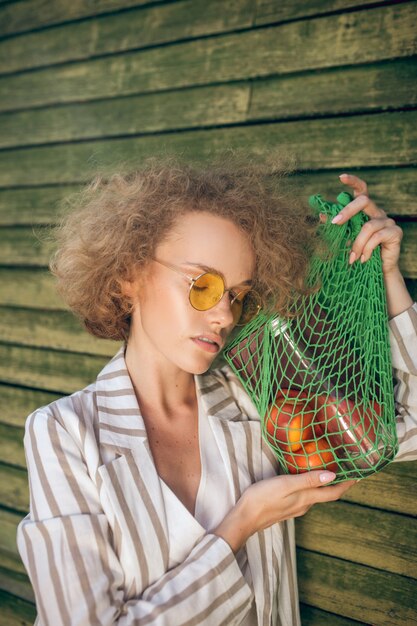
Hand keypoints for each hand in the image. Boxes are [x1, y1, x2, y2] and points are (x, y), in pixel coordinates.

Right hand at [213, 470, 355, 552]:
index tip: (360, 474)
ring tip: (328, 469)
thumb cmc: (262, 498)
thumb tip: (332, 476)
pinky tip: (305, 478)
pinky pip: (304, 496)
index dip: (347, 484)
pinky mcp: (285, 507)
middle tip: (346, 467)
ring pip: (315, 496)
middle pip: (327, 495)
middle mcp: (304, 505)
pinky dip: (311, 487)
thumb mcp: (284, 485)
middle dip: (338, 483)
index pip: (333, 493)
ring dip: (324, 485)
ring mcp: (295, 508)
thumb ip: (307, 480)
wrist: (244, 518)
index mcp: (306, 499)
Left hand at [328, 173, 403, 276]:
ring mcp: (388, 221)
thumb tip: (321, 215)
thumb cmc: (359, 253)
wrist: (377, 271)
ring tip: (351, 258)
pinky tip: (363, 259)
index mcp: (365, 210)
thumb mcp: (345, 239)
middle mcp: (377, 212)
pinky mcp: (395, 232)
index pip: (361, 190)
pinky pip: (377, 237)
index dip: (353, 181)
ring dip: (356, 243)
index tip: (341, 177)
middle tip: (334, 223)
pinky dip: (367, 249)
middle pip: (363, 201)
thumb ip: (336, 227)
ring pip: (368, 226)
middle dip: (347, 211)